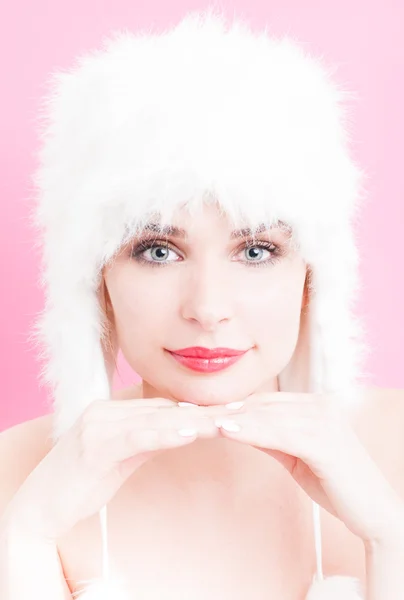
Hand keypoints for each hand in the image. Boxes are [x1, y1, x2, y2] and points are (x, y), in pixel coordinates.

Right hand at [3, 398, 222, 541]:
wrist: (42, 505)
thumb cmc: (82, 482)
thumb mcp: (122, 457)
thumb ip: (148, 439)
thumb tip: (180, 430)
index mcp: (111, 410)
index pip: (161, 406)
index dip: (195, 410)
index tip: (226, 411)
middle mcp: (104, 410)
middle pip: (163, 409)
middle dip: (202, 413)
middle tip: (237, 413)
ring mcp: (98, 425)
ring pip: (155, 419)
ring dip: (193, 421)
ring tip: (224, 422)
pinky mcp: (95, 445)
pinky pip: (138, 436)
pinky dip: (166, 434)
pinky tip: (191, 433)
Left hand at [214, 391, 403, 545]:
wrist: (372, 510)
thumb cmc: (335, 482)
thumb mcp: (296, 454)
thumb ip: (271, 437)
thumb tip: (238, 426)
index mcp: (315, 405)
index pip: (264, 402)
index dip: (232, 405)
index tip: (201, 411)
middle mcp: (320, 405)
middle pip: (262, 405)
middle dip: (225, 410)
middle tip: (191, 413)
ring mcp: (324, 420)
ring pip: (266, 416)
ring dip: (231, 418)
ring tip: (200, 420)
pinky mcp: (324, 440)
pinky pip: (279, 432)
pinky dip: (250, 430)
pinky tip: (227, 430)